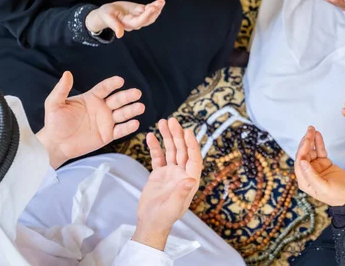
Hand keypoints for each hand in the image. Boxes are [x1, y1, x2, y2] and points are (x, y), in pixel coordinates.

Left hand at [37, 72, 143, 168]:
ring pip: (122, 114)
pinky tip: (135, 123)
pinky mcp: (108, 135)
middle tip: (137, 93)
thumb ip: (61, 90)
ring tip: (140, 107)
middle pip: (118, 100)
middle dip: (128, 96)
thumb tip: (67, 73)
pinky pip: (121, 130)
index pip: (105, 88)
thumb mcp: (54, 104)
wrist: (56, 144)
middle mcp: (102, 108)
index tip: (120, 80)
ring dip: (132, 110)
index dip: (112, 84)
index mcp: (92, 98)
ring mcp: (106, 121)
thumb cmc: (54, 122)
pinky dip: (128, 127)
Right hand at [85, 0, 164, 38]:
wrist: (106, 13)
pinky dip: (154, 6)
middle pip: (148, 19)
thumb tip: (119, 35)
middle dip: (154, 11)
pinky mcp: (139, 11)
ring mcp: (138, 17)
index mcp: (128, 24)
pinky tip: (159, 2)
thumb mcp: (108, 17)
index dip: (146, 15)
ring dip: (157, 9)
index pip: (140, 21)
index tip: (152, 7)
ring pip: (151, 16)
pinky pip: (149, 10)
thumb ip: (114, 25)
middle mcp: (135, 22)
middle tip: (160, 3)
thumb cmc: (105, 15)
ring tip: (161, 2)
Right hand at [133, 118, 202, 250]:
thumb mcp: (173, 208)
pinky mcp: (159, 173)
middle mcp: (182, 173)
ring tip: (162, 122)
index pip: (194, 158)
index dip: (192, 144)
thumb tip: (190, 179)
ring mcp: (171, 172)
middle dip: (177, 135)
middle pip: (182, 150)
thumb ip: (181, 193)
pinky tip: (150, 136)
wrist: (150, 223)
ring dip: (167, 136)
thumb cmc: (164, 219)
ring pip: (171, 150)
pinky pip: (158, 156)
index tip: (187, 131)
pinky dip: (155, 146)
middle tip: (171, 121)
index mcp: (190, 180)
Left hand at [294, 126, 344, 206]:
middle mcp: (307, 173)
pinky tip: (317, 134)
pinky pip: (319, 151)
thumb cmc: (337, 195)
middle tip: (309, 130)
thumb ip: (312, 175)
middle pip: (304, 154)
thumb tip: (302, 162)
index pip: (300, 163)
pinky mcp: (324, 163)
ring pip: (311, 151)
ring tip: (312, 129)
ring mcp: (315, 167)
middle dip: (306, 142)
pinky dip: (318, 143)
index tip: (307, 141)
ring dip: (311, 140)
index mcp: (304, 181)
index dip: (302, 150)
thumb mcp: (324, 188)